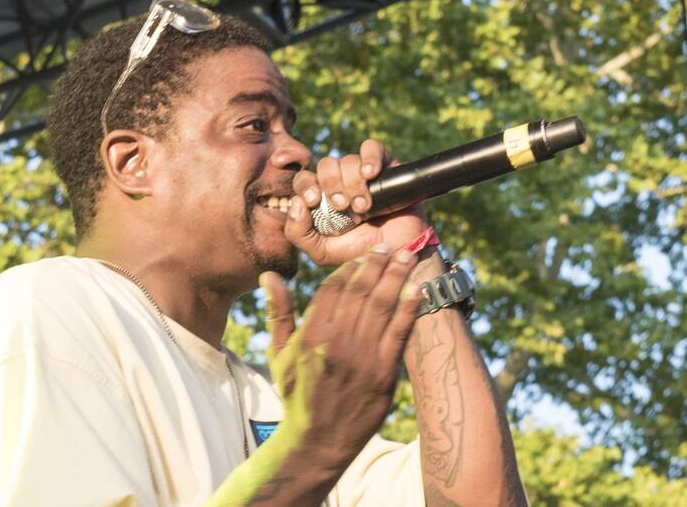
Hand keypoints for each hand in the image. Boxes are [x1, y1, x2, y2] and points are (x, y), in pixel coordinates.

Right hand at [259, 244, 422, 464]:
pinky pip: (399, 334)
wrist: (317, 439)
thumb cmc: (297, 394)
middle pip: (360, 292)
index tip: (362, 256)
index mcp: (310, 335)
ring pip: (382, 307)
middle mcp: (336, 343)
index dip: (350, 269)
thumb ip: (278, 312)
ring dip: (396, 278)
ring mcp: (362, 359)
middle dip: (376, 265)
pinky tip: (416, 291)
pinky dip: (409, 310)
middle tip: (389, 246)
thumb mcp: (279, 353)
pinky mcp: (383, 374)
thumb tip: (270, 276)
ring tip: (406, 258)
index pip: (333, 289)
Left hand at [286, 139, 427, 266]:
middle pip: (325, 165)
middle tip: (342, 206)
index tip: (314, 200)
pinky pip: (371, 147)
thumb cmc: (361, 251)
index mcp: (322, 198)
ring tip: (364, 207)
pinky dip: (369, 158)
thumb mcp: (323, 252)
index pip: (304, 180)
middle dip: (331, 185)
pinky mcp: (385, 166)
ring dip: (353, 184)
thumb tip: (295, 203)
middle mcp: (340, 182)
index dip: (305, 185)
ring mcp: (362, 172)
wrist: (399, 251)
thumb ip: (299, 233)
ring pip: (347, 160)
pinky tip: (371, 175)